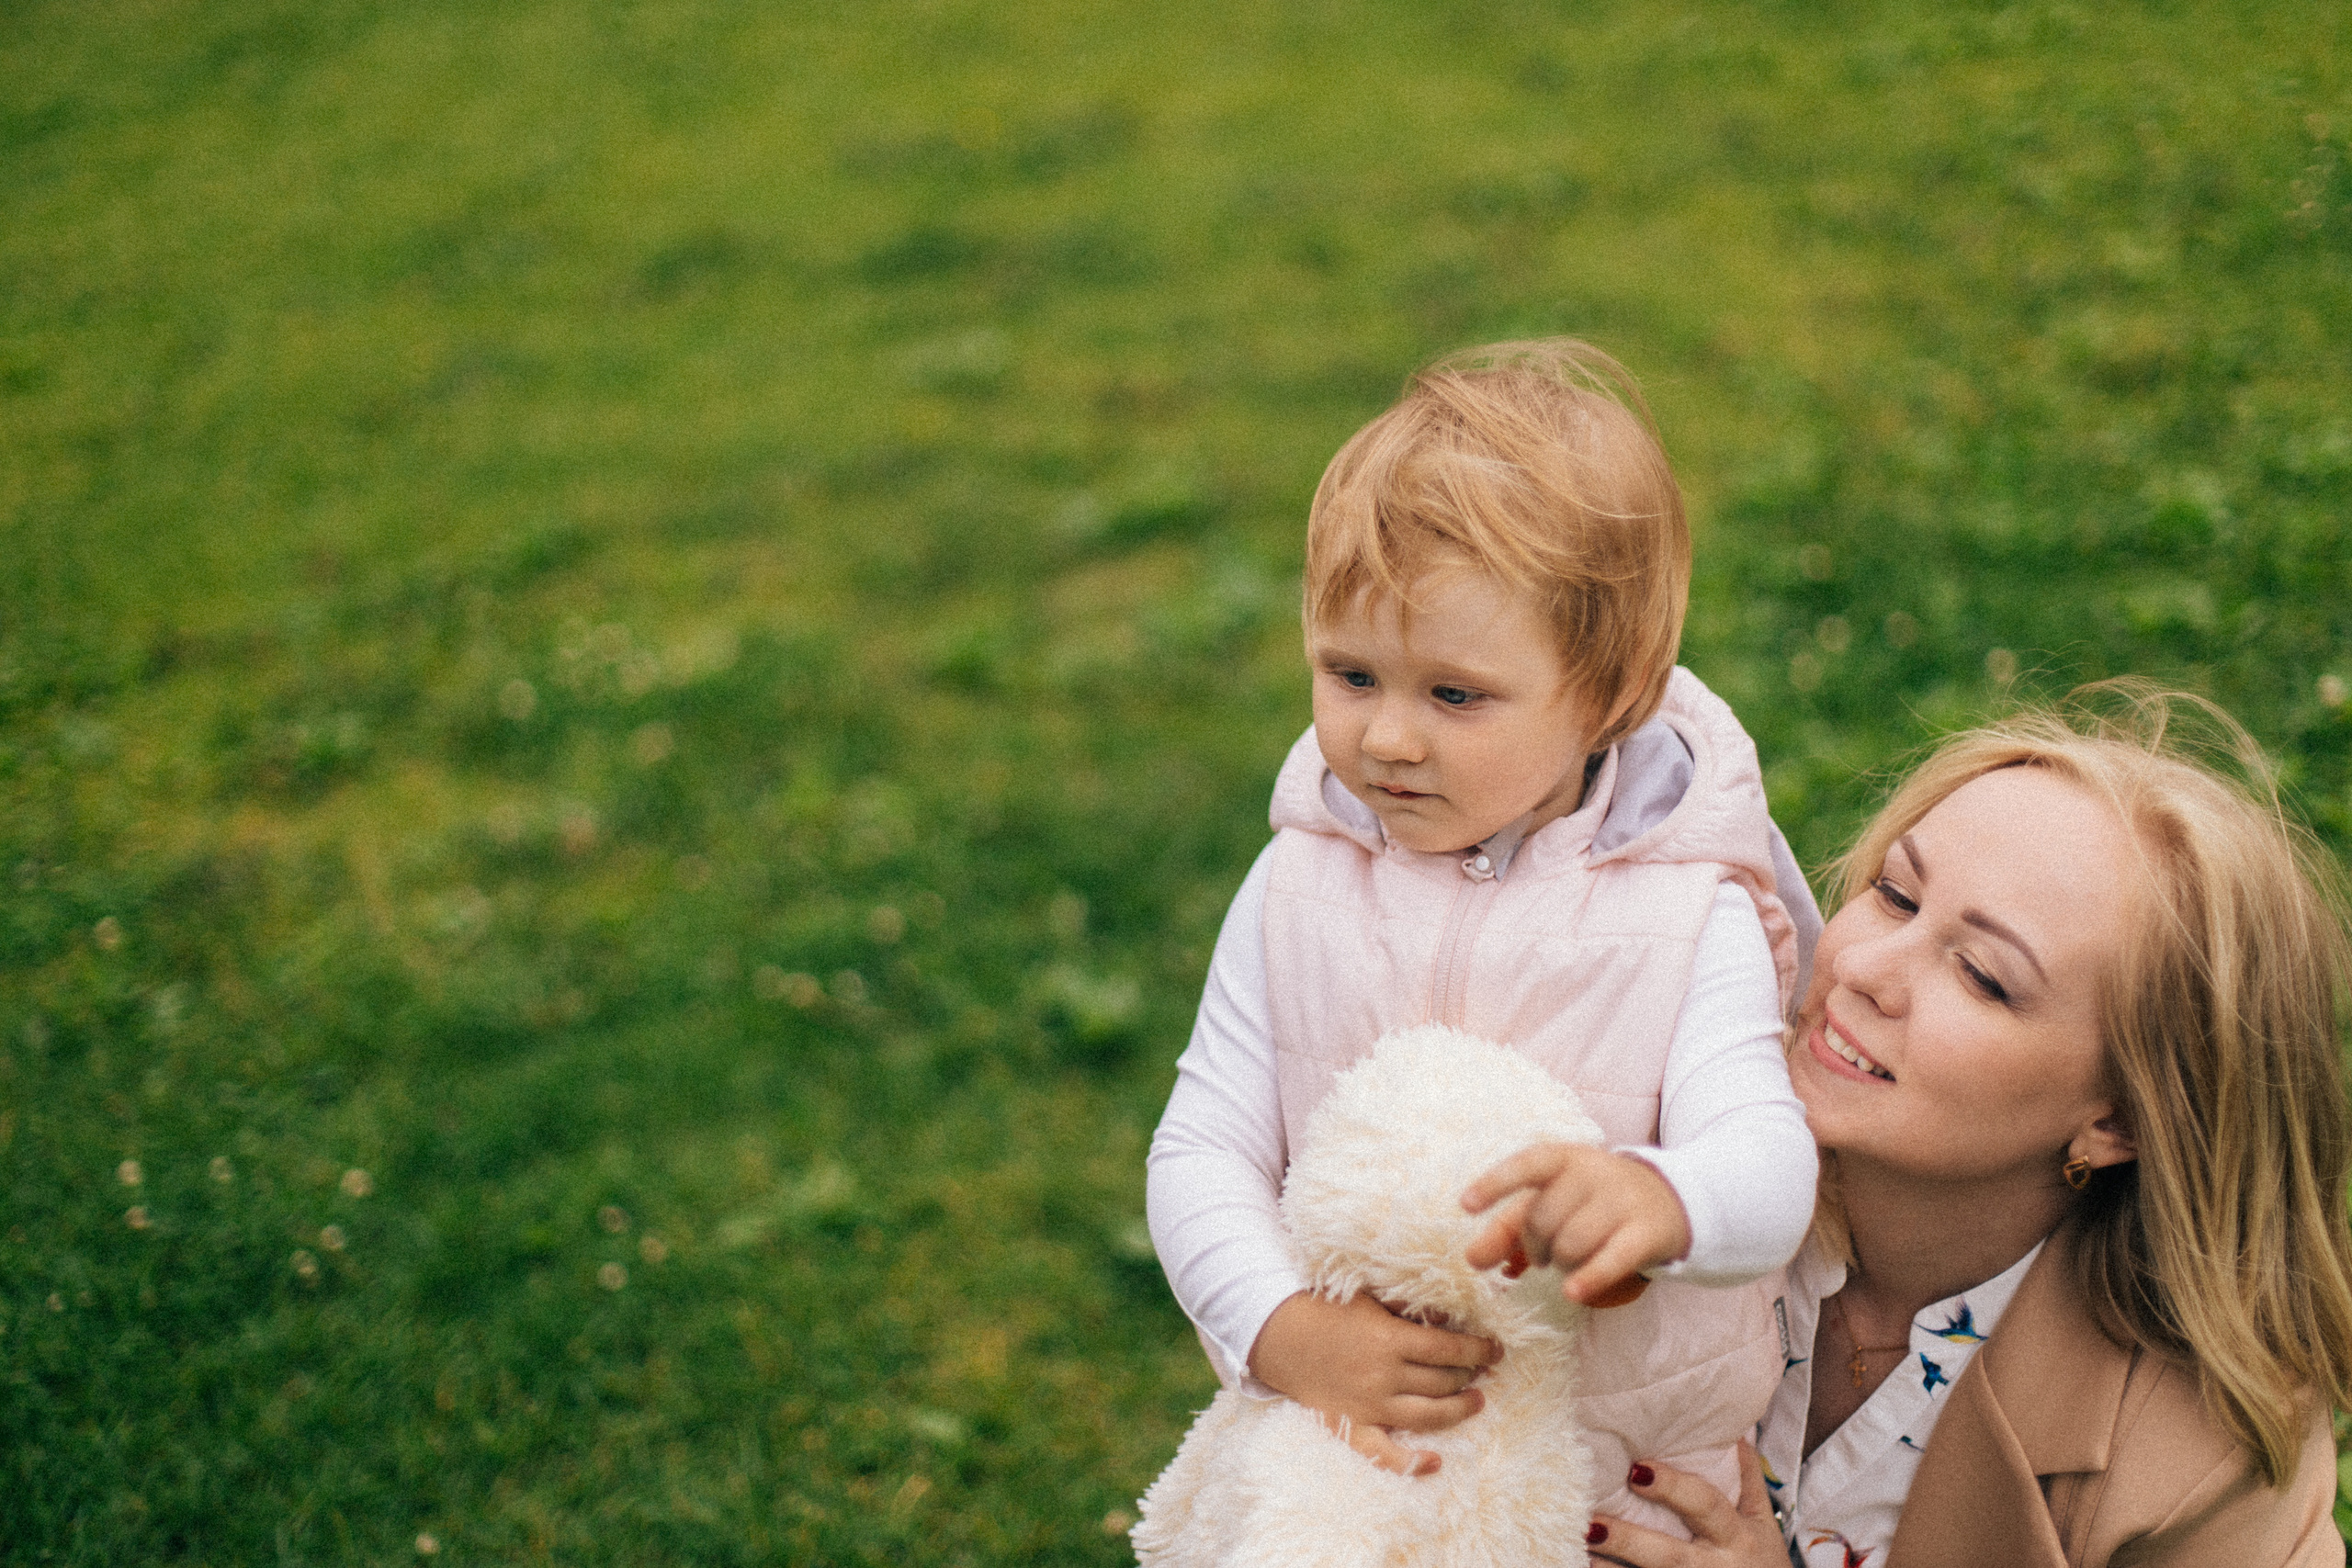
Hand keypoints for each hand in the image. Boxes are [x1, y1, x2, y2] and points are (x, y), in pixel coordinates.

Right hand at [1245, 1290, 1501, 1475]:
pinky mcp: (1352, 1425)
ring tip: (1475, 1400)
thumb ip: (1410, 1309)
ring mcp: (1369, 1405)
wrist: (1277, 1333)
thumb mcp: (1371, 1298)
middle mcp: (1384, 1376)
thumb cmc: (1326, 1309)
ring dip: (1458, 1409)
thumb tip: (1451, 1317)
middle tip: (1482, 1369)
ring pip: (1428, 1416)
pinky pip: (1384, 1454)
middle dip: (1469, 1374)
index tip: (1496, 1349)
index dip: (1479, 1350)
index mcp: (1389, 1339)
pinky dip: (1412, 1463)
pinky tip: (1436, 1462)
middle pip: (1444, 1381)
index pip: (1450, 1350)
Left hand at [1461, 1143, 1691, 1305]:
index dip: (1495, 1184)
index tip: (1465, 1205)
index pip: (1526, 1164)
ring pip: (1572, 1243)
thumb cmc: (1591, 1201)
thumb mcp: (1551, 1201)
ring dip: (1562, 1263)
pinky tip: (1572, 1294)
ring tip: (1568, 1261)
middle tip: (1544, 1255)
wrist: (1666, 1199)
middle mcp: (1594, 1172)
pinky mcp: (1646, 1231)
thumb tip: (1471, 1260)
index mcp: (1564, 1158)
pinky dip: (1589, 1278)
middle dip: (1535, 1246)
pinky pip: (1612, 1259)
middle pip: (1544, 1218)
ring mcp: (1623, 1200)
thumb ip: (1508, 1228)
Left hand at [1586, 1446, 1785, 1566]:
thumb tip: (1735, 1431)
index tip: (1636, 1470)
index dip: (1673, 1488)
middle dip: (1630, 1541)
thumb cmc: (1762, 1563)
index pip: (1705, 1506)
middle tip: (1592, 1523)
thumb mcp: (1761, 1522)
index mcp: (1737, 1535)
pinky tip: (1587, 1567)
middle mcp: (1715, 1565)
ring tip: (1581, 1550)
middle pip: (1668, 1555)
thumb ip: (1747, 1479)